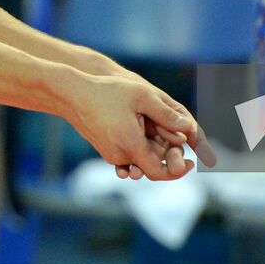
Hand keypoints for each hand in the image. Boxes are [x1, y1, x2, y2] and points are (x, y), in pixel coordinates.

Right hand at [64, 72, 213, 180]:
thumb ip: (166, 114)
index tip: (191, 163)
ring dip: (156, 154)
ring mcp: (111, 155)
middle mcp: (120, 155)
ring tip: (168, 139)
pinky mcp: (106, 150)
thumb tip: (189, 129)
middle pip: (151, 169)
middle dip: (169, 160)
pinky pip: (130, 157)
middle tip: (185, 150)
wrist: (73, 94)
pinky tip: (151, 137)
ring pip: (141, 162)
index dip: (178, 171)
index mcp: (130, 145)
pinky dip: (143, 151)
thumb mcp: (142, 96)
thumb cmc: (107, 91)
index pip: (159, 172)